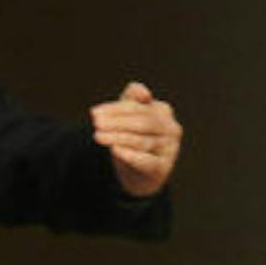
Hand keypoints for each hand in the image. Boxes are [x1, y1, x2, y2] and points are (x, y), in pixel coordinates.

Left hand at [90, 80, 181, 197]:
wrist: (140, 173)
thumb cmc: (133, 138)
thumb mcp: (130, 117)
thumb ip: (132, 99)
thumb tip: (143, 92)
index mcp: (163, 111)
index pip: (138, 107)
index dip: (115, 109)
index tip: (94, 113)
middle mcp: (171, 129)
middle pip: (142, 122)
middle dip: (117, 123)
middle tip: (96, 124)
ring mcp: (170, 149)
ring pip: (142, 141)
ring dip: (118, 138)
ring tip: (98, 136)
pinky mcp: (163, 168)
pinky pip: (147, 161)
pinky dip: (131, 155)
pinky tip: (115, 150)